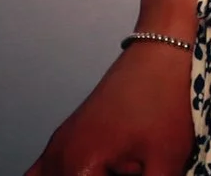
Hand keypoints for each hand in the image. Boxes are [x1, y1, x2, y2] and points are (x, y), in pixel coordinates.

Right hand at [26, 42, 194, 175]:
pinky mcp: (68, 137)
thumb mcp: (166, 163)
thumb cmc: (167, 97)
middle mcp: (58, 157)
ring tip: (109, 172)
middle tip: (130, 169)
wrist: (165, 47)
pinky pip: (42, 173)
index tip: (135, 174)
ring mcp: (59, 145)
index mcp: (78, 168)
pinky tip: (89, 174)